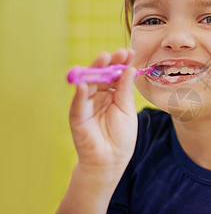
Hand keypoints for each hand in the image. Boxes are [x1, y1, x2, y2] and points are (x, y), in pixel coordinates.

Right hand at [68, 48, 137, 174]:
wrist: (111, 161)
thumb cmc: (121, 137)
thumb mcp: (127, 110)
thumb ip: (125, 90)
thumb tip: (129, 68)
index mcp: (112, 93)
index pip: (115, 74)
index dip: (121, 63)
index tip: (130, 52)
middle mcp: (98, 95)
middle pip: (101, 74)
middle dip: (110, 62)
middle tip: (119, 52)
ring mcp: (87, 103)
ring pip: (88, 83)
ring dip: (95, 69)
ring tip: (104, 58)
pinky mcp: (77, 115)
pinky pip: (78, 102)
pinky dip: (80, 92)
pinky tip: (86, 83)